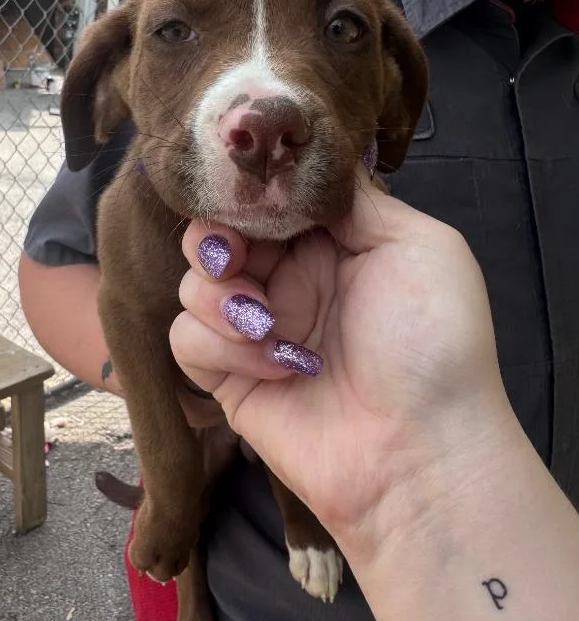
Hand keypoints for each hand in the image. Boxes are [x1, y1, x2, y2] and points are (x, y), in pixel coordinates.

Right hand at [169, 167, 514, 552]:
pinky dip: (221, 344)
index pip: (266, 200)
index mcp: (333, 245)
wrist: (419, 453)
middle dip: (218, 239)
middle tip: (238, 258)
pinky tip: (274, 364)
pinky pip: (188, 340)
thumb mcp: (418, 246)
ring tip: (266, 324)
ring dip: (220, 297)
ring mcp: (256, 331)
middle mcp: (290, 282)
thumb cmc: (433, 345)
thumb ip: (354, 199)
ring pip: (193, 285)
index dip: (247, 193)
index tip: (245, 197)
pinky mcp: (229, 379)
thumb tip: (306, 167)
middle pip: (218, 235)